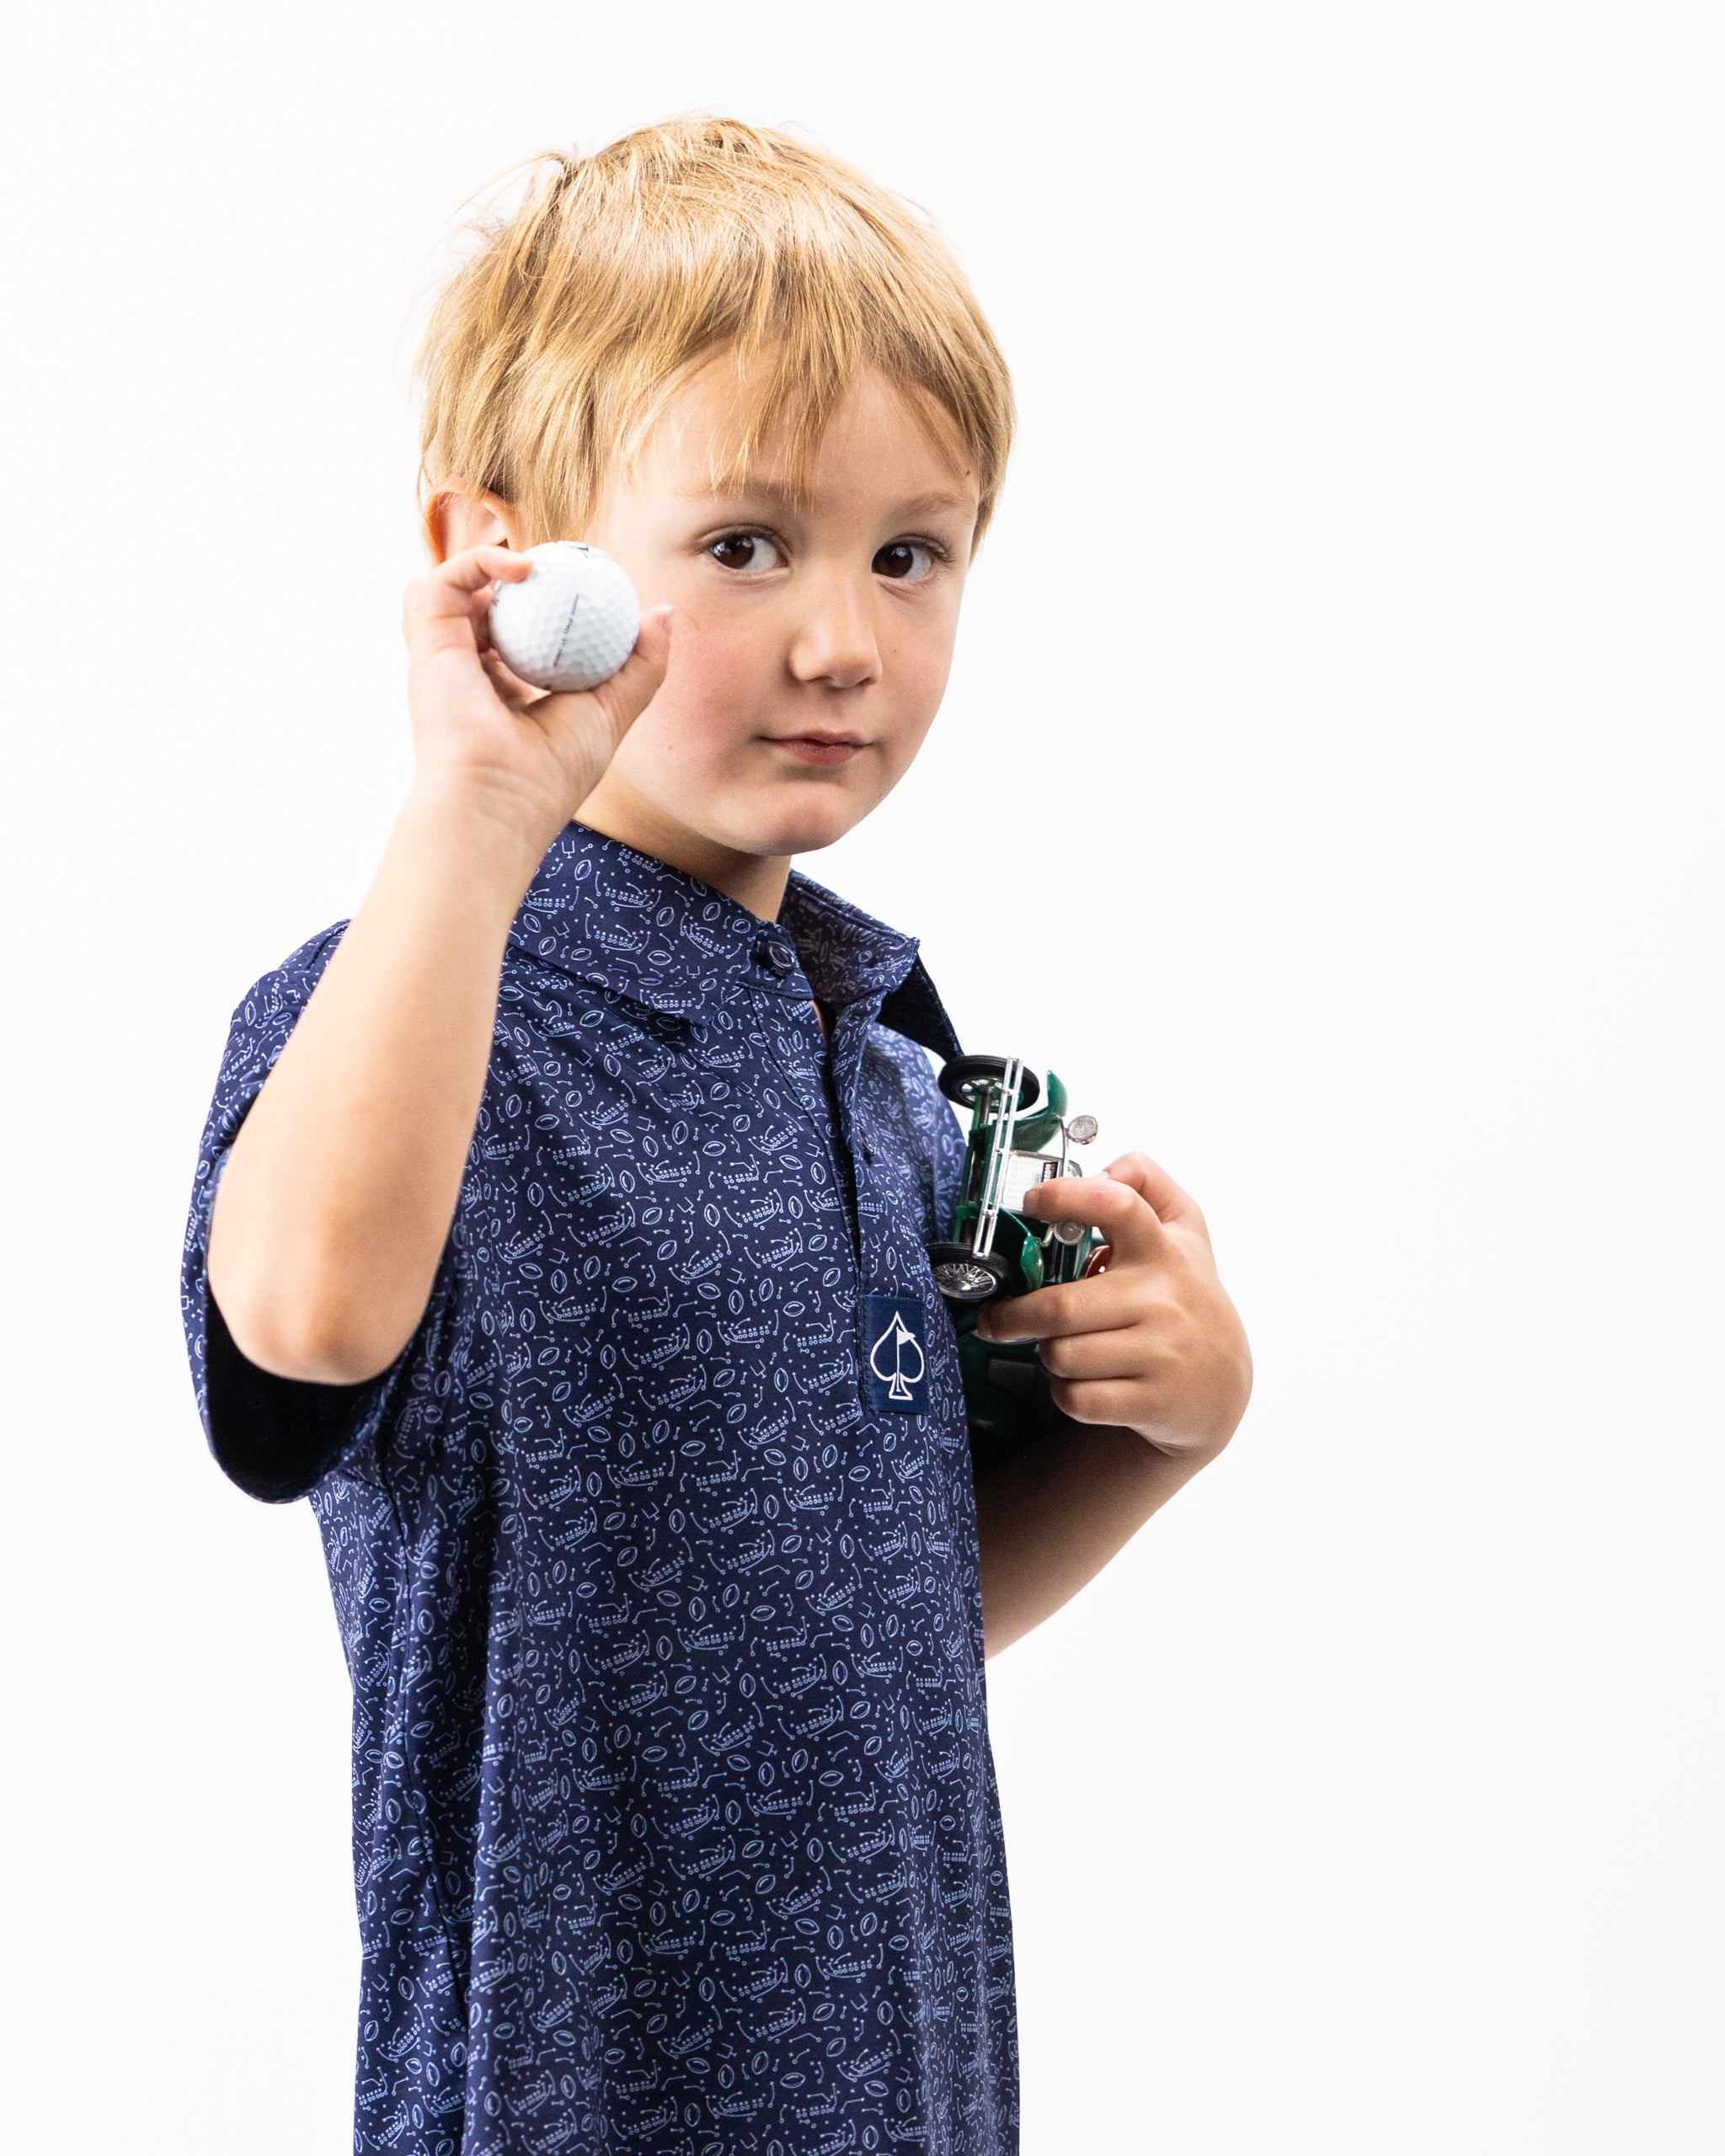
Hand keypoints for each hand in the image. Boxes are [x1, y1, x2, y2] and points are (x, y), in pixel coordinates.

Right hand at [401, 544, 673, 852]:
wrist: (500, 801)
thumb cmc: (552, 774)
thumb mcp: (612, 711)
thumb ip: (641, 665)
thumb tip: (664, 613)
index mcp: (502, 693)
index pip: (517, 636)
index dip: (545, 605)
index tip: (582, 590)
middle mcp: (466, 675)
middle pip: (479, 608)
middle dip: (508, 579)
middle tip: (557, 570)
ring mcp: (441, 659)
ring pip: (450, 589)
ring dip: (486, 567)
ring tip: (535, 571)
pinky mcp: (426, 643)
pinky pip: (441, 580)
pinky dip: (477, 562)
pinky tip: (524, 570)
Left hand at [972, 1152, 1251, 1463]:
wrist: (1222, 1386)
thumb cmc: (1186, 1297)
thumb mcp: (1183, 1231)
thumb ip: (1146, 1182)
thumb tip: (1103, 1170)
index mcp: (1163, 1250)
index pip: (1117, 1204)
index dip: (1065, 1197)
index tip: (1031, 1202)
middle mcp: (1164, 1299)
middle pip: (1060, 1307)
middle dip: (1013, 1316)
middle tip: (998, 1317)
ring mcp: (1161, 1353)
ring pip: (1062, 1355)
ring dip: (1047, 1354)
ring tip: (1060, 1347)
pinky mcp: (1153, 1402)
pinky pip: (1077, 1399)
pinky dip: (1066, 1393)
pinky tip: (1082, 1380)